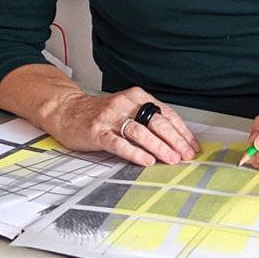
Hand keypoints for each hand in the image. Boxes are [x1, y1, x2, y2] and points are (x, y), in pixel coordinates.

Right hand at [0, 64, 200, 166]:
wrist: (66, 110)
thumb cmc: (100, 113)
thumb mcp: (127, 109)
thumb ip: (147, 120)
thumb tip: (175, 140)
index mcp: (137, 96)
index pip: (166, 113)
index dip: (182, 131)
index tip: (192, 146)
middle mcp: (126, 103)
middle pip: (157, 121)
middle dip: (175, 140)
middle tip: (186, 155)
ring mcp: (111, 117)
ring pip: (141, 132)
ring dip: (159, 147)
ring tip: (171, 159)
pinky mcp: (98, 131)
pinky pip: (119, 143)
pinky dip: (135, 153)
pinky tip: (146, 161)